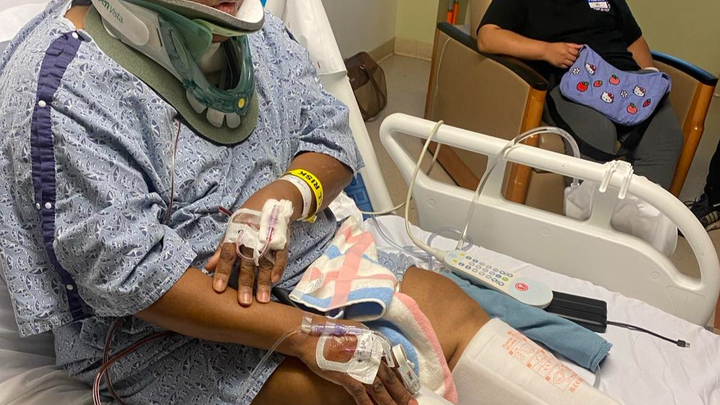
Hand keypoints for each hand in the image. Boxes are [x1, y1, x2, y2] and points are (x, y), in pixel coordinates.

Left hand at [207, 180, 301, 305]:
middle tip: (243, 302)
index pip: (227, 255)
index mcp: (237, 235)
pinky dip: (279, 268)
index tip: (217, 289)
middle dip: (245, 283)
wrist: (274, 199)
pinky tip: (275, 281)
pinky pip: (281, 257)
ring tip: (262, 300)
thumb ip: (221, 248)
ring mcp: (269, 241)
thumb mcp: (232, 228)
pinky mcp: (282, 242)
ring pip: (265, 264)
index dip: (222, 272)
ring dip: (263, 282)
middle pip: (247, 264)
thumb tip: (207, 267)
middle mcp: (252, 239)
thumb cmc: (248, 217)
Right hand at [293, 331, 417, 404]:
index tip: (410, 388)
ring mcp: (360, 367)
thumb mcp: (357, 331)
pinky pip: (361, 395)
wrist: (311, 335)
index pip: (393, 365)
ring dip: (390, 403)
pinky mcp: (346, 377)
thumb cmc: (331, 332)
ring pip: (379, 389)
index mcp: (375, 345)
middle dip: (402, 394)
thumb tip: (375, 350)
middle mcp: (371, 356)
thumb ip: (368, 342)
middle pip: (390, 379)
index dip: (402, 379)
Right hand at [542, 42, 581, 68]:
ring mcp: (562, 60)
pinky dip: (567, 65)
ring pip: (571, 63)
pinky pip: (566, 67)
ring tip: (568, 60)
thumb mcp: (564, 44)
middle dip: (574, 58)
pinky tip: (565, 63)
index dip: (577, 53)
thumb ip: (573, 45)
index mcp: (567, 49)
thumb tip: (581, 46)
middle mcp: (565, 55)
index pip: (576, 52)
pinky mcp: (559, 65)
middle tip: (572, 57)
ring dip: (571, 62)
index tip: (575, 53)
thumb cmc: (555, 46)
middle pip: (574, 58)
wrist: (545, 51)